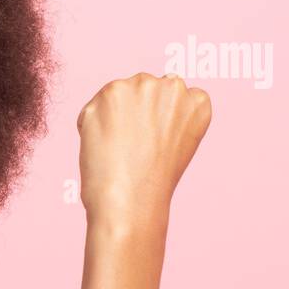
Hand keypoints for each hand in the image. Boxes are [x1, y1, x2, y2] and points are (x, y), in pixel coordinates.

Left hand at [77, 72, 211, 228]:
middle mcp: (174, 87)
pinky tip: (102, 146)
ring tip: (119, 148)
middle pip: (143, 88)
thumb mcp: (177, 145)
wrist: (130, 202)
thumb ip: (168, 117)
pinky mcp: (110, 92)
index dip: (157, 120)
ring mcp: (141, 86)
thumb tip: (144, 105)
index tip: (154, 141)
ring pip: (117, 94)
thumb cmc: (151, 184)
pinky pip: (92, 108)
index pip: (174, 95)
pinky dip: (90, 126)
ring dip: (111, 115)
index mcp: (198, 102)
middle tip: (132, 147)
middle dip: (133, 112)